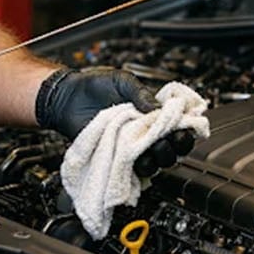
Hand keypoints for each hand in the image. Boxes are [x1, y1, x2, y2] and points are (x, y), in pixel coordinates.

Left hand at [36, 66, 194, 174]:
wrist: (68, 96)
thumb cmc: (95, 87)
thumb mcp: (123, 82)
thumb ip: (142, 93)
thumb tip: (158, 108)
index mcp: (153, 116)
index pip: (179, 130)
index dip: (186, 132)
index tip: (184, 128)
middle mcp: (145, 135)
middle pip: (171, 152)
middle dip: (173, 148)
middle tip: (165, 138)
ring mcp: (130, 148)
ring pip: (154, 164)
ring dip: (155, 158)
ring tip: (146, 146)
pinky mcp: (115, 158)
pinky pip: (131, 170)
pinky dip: (135, 166)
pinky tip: (131, 155)